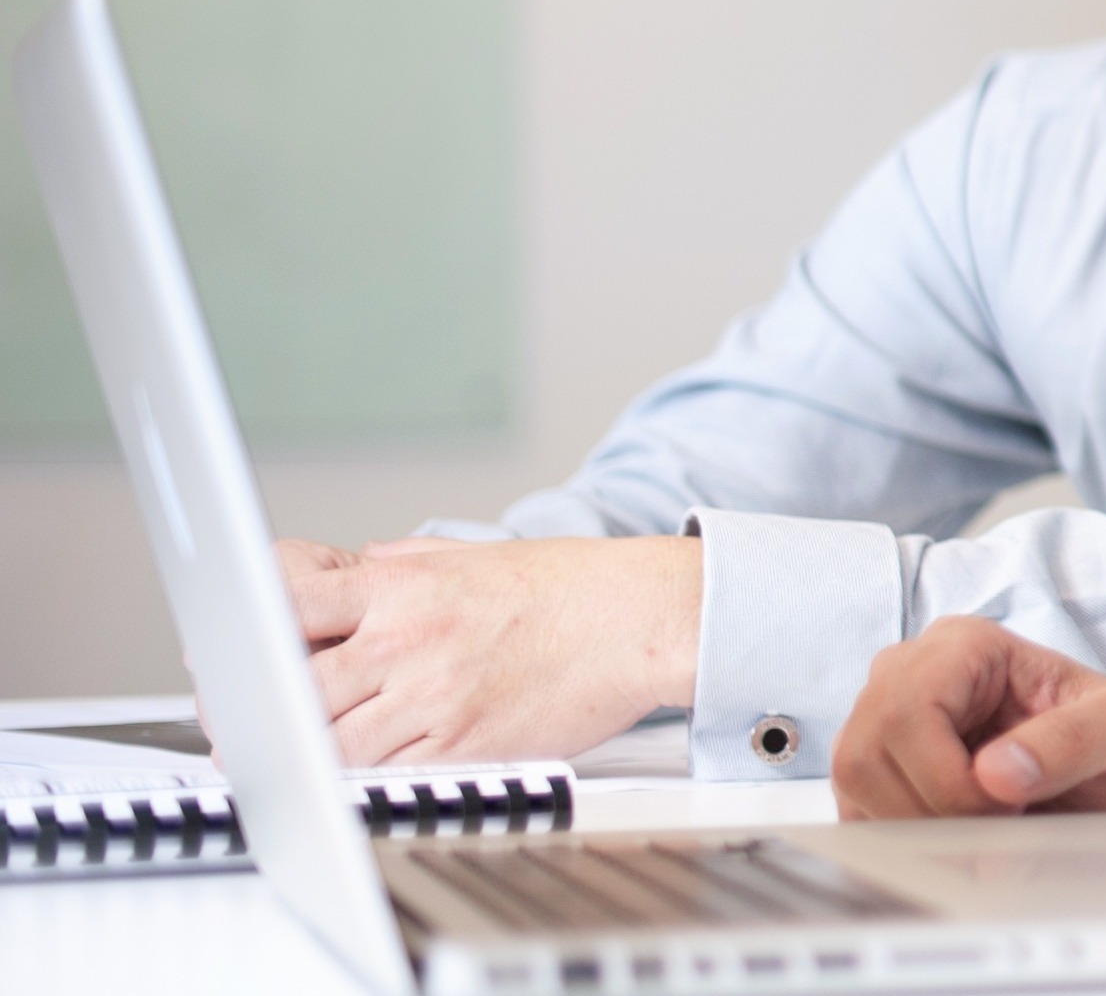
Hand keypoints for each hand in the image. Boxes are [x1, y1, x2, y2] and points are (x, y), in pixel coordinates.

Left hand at [277, 534, 700, 764]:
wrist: (640, 617)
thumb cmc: (567, 586)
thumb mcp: (469, 554)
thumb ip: (396, 564)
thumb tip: (341, 576)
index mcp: (402, 584)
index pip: (286, 599)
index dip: (245, 629)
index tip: (234, 651)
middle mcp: (408, 639)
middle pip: (292, 684)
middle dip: (254, 708)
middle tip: (245, 722)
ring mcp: (435, 696)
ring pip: (329, 741)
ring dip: (301, 753)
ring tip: (289, 756)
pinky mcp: (467, 744)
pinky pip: (388, 777)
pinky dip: (359, 781)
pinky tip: (352, 776)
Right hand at [834, 617, 1105, 818]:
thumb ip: (1076, 739)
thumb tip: (993, 775)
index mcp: (962, 645)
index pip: (906, 712)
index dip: (947, 779)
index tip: (1010, 809)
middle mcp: (909, 673)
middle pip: (865, 753)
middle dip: (933, 811)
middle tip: (1003, 828)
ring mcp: (883, 721)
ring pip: (853, 787)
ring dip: (919, 832)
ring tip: (993, 832)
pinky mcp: (878, 773)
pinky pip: (858, 816)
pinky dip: (906, 843)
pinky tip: (965, 839)